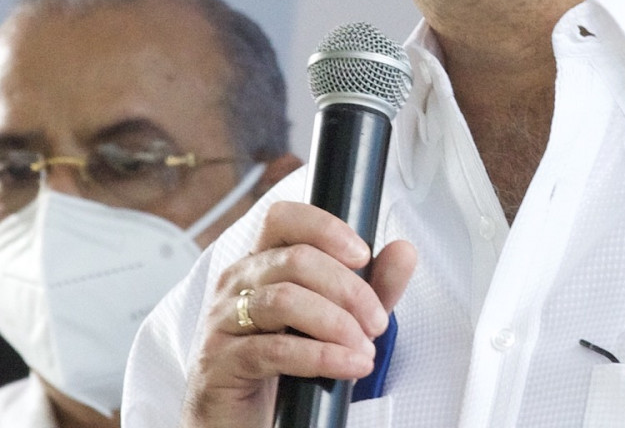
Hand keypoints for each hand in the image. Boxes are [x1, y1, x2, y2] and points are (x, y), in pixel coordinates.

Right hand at [183, 200, 416, 427]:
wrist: (242, 421)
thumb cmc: (286, 367)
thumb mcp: (338, 321)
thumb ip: (371, 288)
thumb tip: (404, 251)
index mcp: (260, 262)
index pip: (283, 218)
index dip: (325, 228)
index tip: (363, 255)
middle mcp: (236, 282)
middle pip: (295, 259)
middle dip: (348, 289)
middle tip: (377, 322)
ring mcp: (223, 320)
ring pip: (284, 299)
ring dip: (335, 323)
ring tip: (364, 349)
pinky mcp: (221, 361)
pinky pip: (274, 349)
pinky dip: (321, 356)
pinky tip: (349, 366)